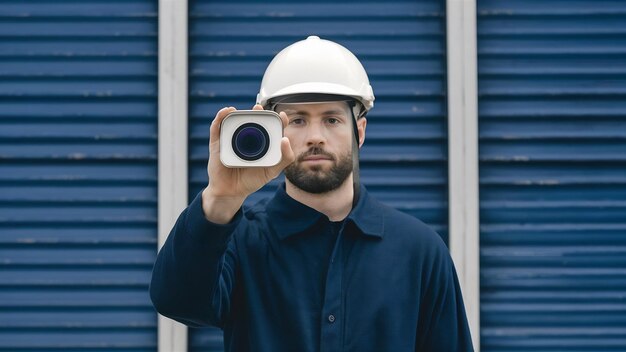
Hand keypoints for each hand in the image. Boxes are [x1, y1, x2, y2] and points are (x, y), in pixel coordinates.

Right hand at [201, 104, 294, 222]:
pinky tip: (226, 112)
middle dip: (255, 112)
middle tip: (259, 108)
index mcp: (260, 142)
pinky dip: (220, 117)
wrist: (232, 192)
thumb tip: (285, 139)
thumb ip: (285, 158)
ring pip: (233, 121)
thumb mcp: (272, 171)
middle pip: (251, 120)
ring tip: (240, 110)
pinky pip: (217, 127)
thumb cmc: (252, 180)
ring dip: (236, 112)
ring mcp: (231, 139)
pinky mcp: (218, 143)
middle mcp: (245, 138)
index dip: (275, 118)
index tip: (282, 116)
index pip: (269, 126)